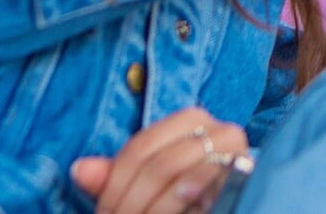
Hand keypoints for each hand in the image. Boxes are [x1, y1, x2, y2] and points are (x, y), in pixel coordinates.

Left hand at [70, 107, 249, 213]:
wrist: (231, 204)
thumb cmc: (183, 195)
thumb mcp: (147, 184)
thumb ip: (116, 177)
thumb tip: (79, 170)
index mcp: (191, 120)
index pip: (140, 148)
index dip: (115, 185)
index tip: (103, 213)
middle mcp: (219, 130)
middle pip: (159, 166)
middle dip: (131, 203)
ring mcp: (237, 154)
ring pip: (180, 182)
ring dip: (153, 210)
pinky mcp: (247, 178)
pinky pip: (208, 192)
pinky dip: (185, 204)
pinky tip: (179, 210)